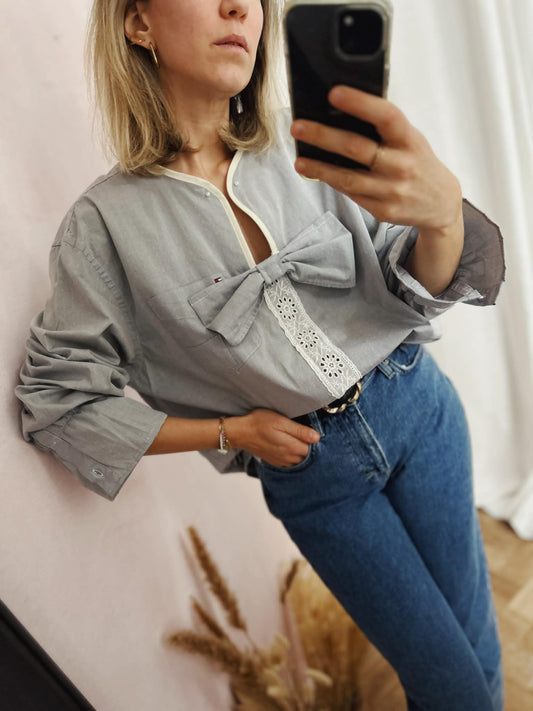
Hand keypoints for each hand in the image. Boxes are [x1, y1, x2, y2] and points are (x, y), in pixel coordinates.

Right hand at [226, 409, 320, 467]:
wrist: (241, 433)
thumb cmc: (260, 423)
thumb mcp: (281, 421)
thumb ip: (300, 431)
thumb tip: (317, 437)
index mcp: (292, 447)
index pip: (313, 449)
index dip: (315, 442)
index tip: (314, 433)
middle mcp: (288, 458)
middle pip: (307, 457)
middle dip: (310, 449)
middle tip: (308, 437)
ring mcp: (281, 462)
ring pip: (299, 462)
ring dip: (302, 454)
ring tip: (300, 442)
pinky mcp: (275, 462)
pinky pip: (289, 464)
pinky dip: (293, 458)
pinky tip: (291, 449)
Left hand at [290, 85, 462, 233]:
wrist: (441, 203)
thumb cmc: (418, 162)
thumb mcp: (411, 140)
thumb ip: (385, 129)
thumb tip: (341, 114)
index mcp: (410, 139)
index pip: (385, 116)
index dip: (360, 103)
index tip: (334, 93)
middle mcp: (402, 165)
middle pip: (357, 148)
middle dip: (323, 136)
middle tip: (298, 127)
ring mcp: (393, 190)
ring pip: (348, 178)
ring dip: (319, 168)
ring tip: (299, 160)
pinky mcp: (383, 210)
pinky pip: (351, 193)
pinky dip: (332, 182)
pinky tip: (317, 173)